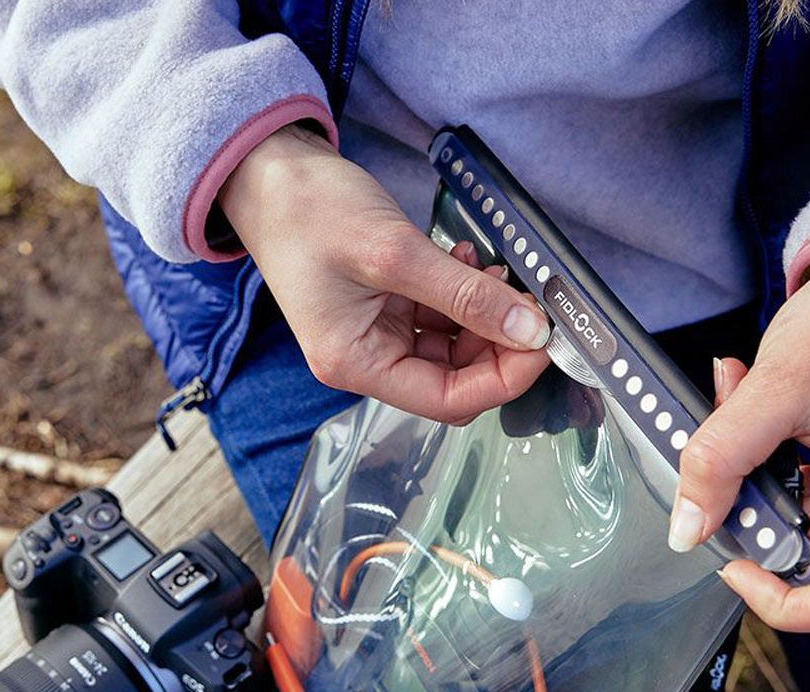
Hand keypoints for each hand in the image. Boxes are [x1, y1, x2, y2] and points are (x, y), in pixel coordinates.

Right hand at [217, 124, 549, 422]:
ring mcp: (376, 333)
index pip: (446, 401)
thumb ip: (464, 295)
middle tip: (531, 307)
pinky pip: (439, 318)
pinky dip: (463, 296)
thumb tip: (528, 329)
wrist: (267, 171)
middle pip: (454, 379)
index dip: (503, 378)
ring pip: (452, 349)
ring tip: (498, 276)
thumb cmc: (306, 211)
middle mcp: (366, 359)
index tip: (542, 343)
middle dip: (498, 346)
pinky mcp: (385, 307)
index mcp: (356, 363)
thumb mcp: (394, 252)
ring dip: (484, 318)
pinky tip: (469, 264)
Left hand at [670, 251, 809, 631]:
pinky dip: (768, 466)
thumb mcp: (777, 383)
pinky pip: (806, 497)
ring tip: (744, 412)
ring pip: (805, 527)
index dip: (793, 604)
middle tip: (726, 472)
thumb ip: (721, 457)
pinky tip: (756, 413)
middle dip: (758, 518)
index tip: (740, 571)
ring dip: (756, 483)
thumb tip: (688, 526)